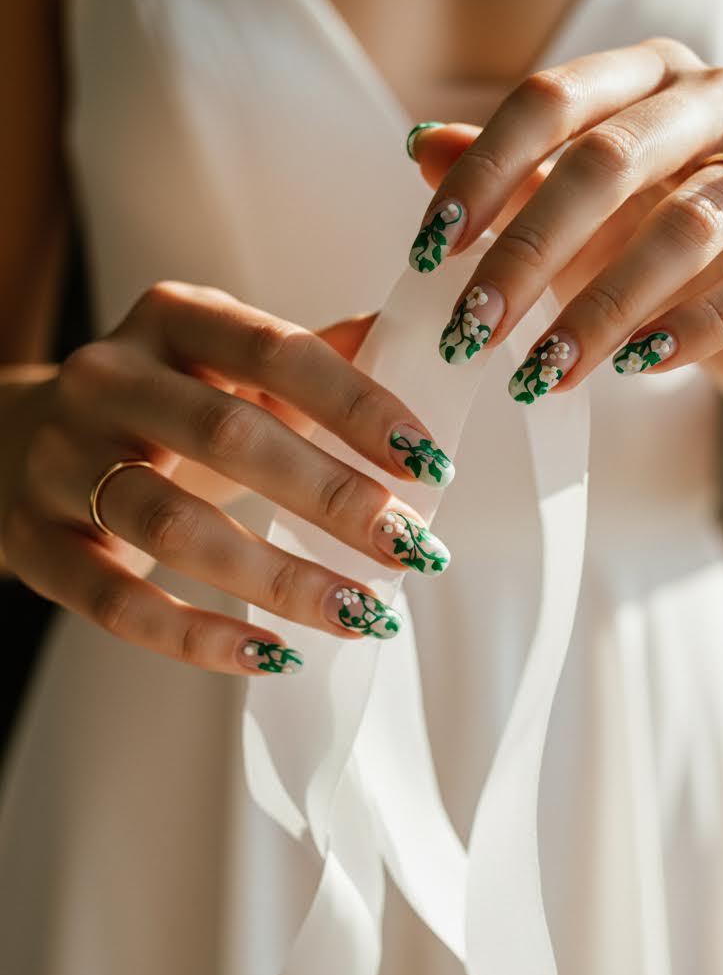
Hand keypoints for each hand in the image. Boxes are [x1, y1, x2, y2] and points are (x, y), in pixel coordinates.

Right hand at [0, 283, 453, 673]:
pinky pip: (117, 601)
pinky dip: (198, 637)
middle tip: (411, 549)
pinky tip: (271, 656)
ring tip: (362, 614)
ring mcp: (60, 462)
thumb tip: (409, 342)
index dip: (358, 408)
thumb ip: (312, 359)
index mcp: (171, 317)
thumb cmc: (159, 407)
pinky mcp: (35, 544)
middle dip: (333, 498)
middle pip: (229, 437)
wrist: (17, 441)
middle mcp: (107, 378)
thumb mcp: (225, 367)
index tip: (429, 463)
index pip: (277, 351)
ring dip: (280, 579)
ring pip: (174, 527)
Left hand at [407, 36, 722, 405]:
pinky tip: (640, 367)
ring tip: (542, 372)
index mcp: (652, 78)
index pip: (552, 100)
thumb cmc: (660, 256)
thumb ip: (511, 181)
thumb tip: (419, 147)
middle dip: (529, 251)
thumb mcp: (577, 220)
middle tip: (471, 329)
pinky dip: (695, 327)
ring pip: (685, 227)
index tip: (429, 249)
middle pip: (610, 159)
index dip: (484, 172)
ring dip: (602, 309)